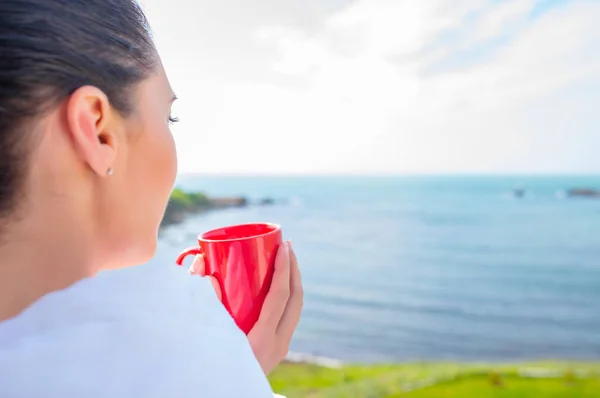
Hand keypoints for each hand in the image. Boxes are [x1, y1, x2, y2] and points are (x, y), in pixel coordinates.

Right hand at [189, 240, 302, 374]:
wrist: (228, 394)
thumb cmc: (211, 365)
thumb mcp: (205, 335)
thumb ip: (203, 303)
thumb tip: (205, 269)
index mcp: (263, 339)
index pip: (280, 296)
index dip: (284, 268)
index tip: (283, 246)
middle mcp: (278, 343)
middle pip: (295, 299)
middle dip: (293, 269)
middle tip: (286, 246)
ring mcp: (281, 347)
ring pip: (296, 308)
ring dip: (293, 281)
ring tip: (285, 260)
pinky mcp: (278, 349)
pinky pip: (289, 316)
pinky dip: (288, 296)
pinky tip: (278, 286)